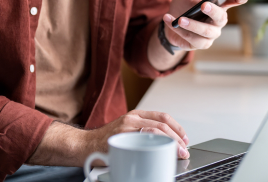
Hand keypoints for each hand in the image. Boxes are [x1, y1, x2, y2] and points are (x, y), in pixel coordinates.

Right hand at [28, 110, 190, 165]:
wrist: (83, 146)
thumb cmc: (105, 142)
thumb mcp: (126, 131)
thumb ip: (141, 133)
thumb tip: (165, 144)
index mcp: (135, 115)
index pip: (162, 116)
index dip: (177, 127)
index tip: (185, 138)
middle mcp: (132, 118)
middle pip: (162, 125)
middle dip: (177, 138)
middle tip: (183, 149)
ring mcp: (126, 127)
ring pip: (156, 131)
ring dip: (170, 143)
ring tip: (177, 153)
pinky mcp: (121, 138)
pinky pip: (143, 140)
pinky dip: (156, 146)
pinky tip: (161, 153)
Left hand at [163, 0, 249, 50]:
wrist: (170, 21)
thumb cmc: (184, 4)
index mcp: (220, 5)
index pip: (236, 0)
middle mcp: (218, 20)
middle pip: (221, 18)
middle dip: (213, 11)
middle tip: (203, 5)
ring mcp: (211, 34)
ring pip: (206, 32)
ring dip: (193, 25)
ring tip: (180, 19)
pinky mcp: (201, 44)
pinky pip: (193, 39)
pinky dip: (180, 30)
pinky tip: (170, 21)